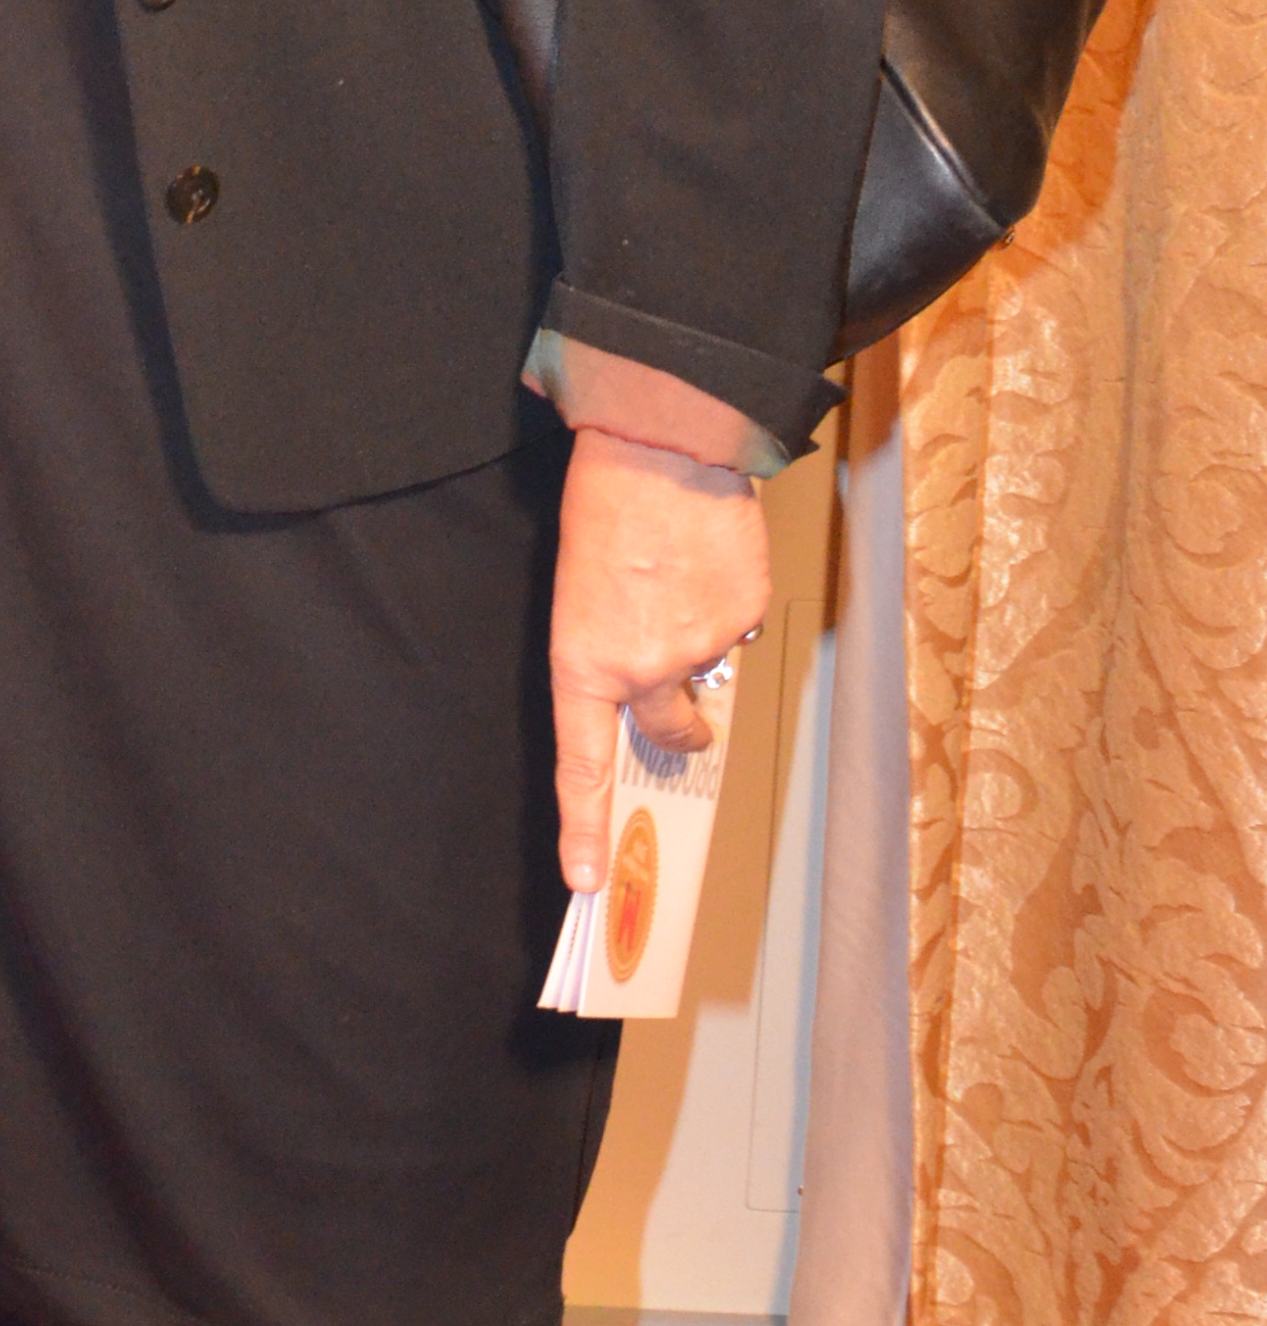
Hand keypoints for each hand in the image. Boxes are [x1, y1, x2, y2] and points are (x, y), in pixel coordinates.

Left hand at [548, 426, 769, 890]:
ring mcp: (701, 647)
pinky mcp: (745, 618)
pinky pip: (739, 630)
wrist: (663, 446)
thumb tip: (659, 683)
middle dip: (678, 722)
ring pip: (705, 667)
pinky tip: (708, 560)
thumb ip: (610, 650)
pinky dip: (728, 606)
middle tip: (678, 695)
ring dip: (697, 636)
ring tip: (678, 571)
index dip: (584, 826)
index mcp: (585, 662)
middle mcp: (644, 667)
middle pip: (669, 728)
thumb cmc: (605, 506)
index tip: (588, 879)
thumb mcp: (579, 589)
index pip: (584, 763)